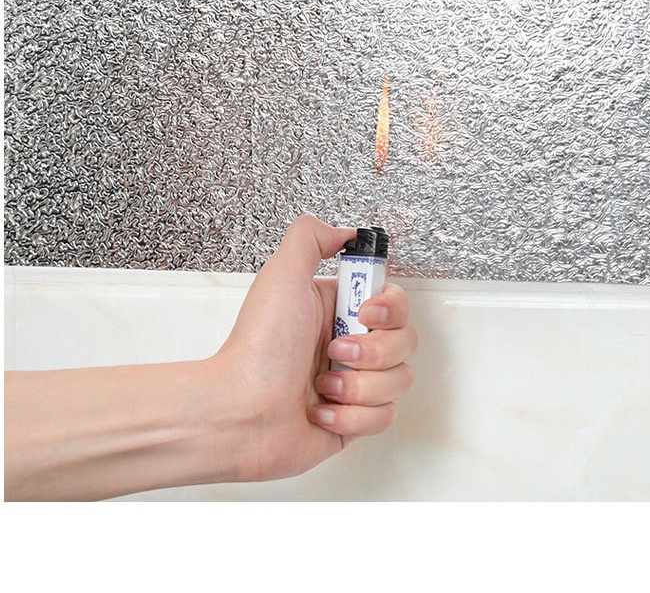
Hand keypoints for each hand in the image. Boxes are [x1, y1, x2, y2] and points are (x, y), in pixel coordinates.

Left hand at [214, 215, 416, 481]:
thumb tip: (347, 233)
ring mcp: (353, 385)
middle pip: (405, 341)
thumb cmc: (258, 348)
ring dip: (360, 385)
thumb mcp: (282, 275)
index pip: (395, 303)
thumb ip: (311, 238)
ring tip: (322, 386)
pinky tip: (321, 411)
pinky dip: (352, 416)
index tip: (364, 314)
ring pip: (400, 380)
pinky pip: (385, 417)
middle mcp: (348, 345)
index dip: (390, 309)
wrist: (240, 413)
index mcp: (336, 311)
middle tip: (335, 352)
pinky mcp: (354, 420)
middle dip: (374, 351)